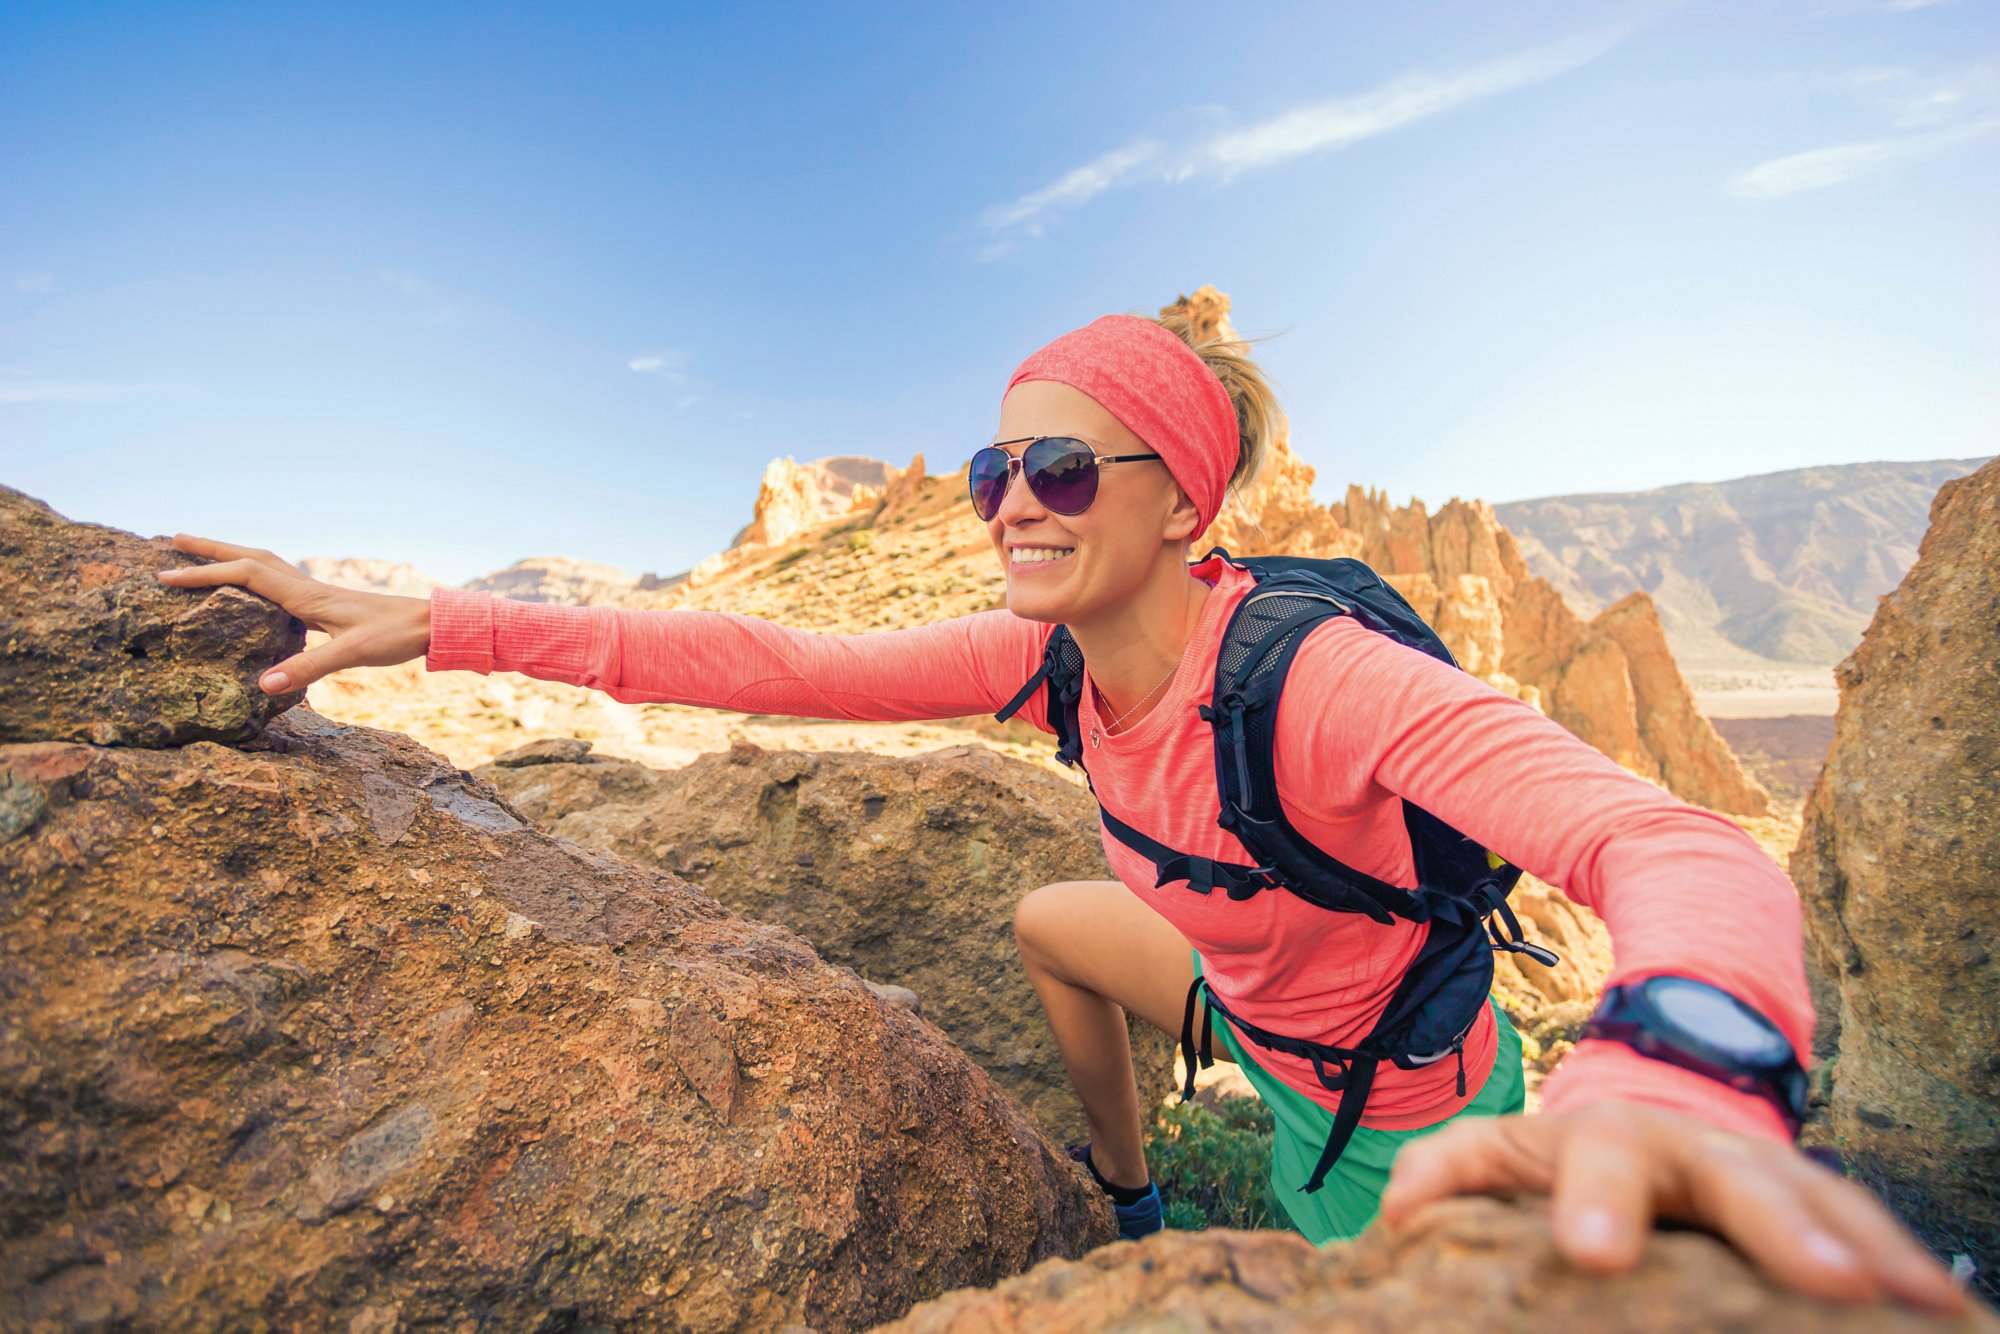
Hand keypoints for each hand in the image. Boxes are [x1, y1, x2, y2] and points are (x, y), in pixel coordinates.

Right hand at [156, 534, 431, 693]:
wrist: (431, 625)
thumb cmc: (396, 636)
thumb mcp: (352, 655)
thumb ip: (308, 669)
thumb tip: (261, 685)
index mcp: (306, 595)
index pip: (244, 574)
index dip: (203, 573)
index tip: (164, 576)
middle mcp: (307, 588)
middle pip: (249, 557)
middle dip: (210, 548)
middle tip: (170, 539)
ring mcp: (316, 594)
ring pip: (263, 565)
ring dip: (230, 557)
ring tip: (199, 555)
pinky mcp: (326, 605)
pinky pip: (278, 582)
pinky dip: (254, 577)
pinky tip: (249, 590)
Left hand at [1378, 1101, 1967, 1315]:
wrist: (1647, 1116)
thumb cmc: (1560, 1163)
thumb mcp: (1498, 1157)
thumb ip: (1447, 1174)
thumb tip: (1393, 1214)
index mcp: (1603, 1138)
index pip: (1597, 1159)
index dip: (1597, 1201)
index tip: (1592, 1252)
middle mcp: (1694, 1147)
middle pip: (1738, 1177)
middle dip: (1778, 1229)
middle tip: (1824, 1286)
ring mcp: (1761, 1172)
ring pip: (1821, 1199)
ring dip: (1868, 1251)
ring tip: (1914, 1307)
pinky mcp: (1813, 1206)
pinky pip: (1866, 1231)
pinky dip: (1906, 1267)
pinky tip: (1948, 1316)